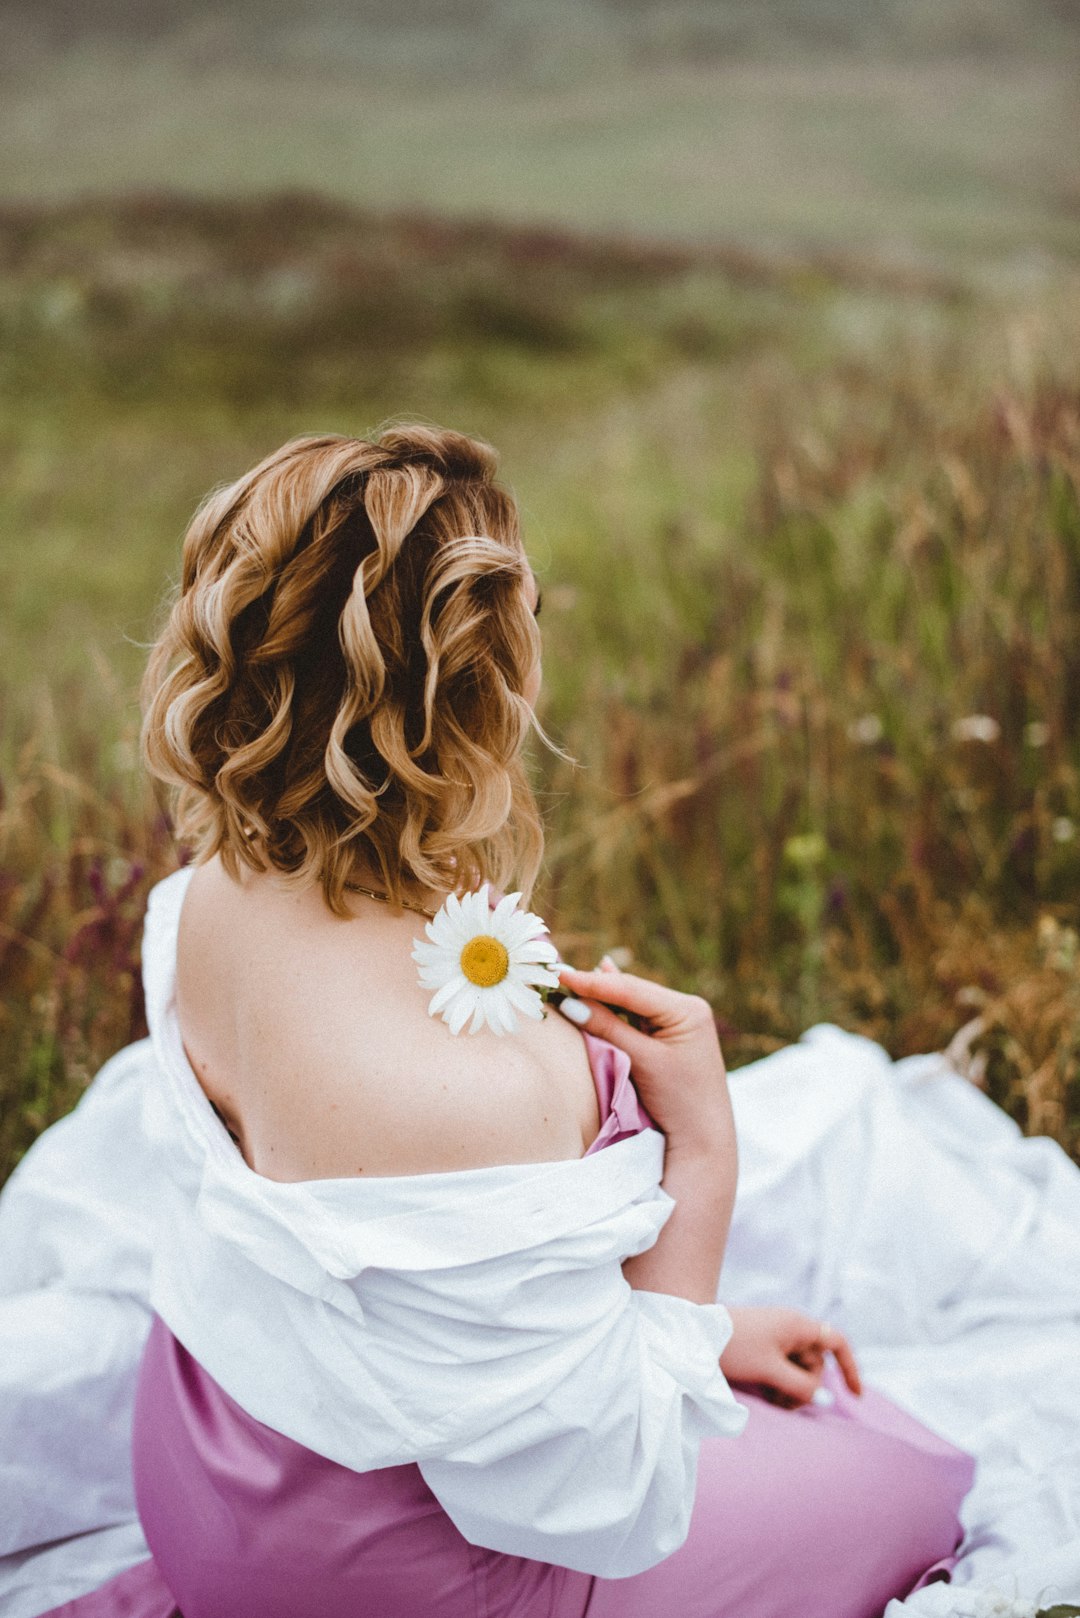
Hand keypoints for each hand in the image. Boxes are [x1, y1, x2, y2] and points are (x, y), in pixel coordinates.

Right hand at [555, 957, 729, 1151]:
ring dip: (603, 994)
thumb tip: (570, 1003)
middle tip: (559, 973)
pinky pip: (636, 1016)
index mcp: (688, 1010)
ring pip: (632, 1002)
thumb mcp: (642, 1060)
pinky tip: (602, 979)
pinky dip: (615, 1007)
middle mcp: (686, 1009)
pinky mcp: (670, 1035)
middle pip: (632, 993)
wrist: (703, 1138)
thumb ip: (607, 1029)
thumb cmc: (678, 1101)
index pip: (632, 990)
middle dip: (596, 985)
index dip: (593, 982)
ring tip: (571, 976)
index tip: (561, 974)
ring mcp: (679, 1022)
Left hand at [719, 1306, 862, 1406]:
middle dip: (806, 1388)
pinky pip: (782, 1368)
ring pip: (798, 1369)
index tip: (855, 1396)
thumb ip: (801, 1387)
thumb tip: (826, 1400)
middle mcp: (791, 1328)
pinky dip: (778, 1383)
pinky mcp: (763, 1347)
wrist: (694, 1334)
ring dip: (790, 1389)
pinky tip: (765, 1394)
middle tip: (784, 1405)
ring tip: (771, 1400)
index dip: (849, 1368)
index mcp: (798, 1325)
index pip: (837, 1343)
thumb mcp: (770, 1370)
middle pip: (815, 1364)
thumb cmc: (734, 1346)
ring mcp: (776, 1336)